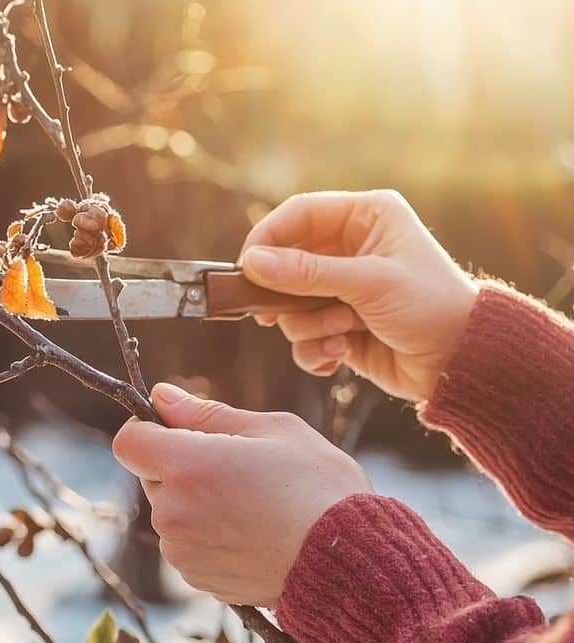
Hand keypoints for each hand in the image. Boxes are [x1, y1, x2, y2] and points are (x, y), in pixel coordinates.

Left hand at [113, 383, 370, 607]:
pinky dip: (209, 537)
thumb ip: (207, 413)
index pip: (128, 441)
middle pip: (152, 477)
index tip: (181, 430)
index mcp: (186, 465)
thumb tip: (161, 396)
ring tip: (253, 506)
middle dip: (182, 467)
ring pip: (172, 513)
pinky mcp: (197, 579)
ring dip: (196, 504)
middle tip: (237, 469)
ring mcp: (182, 551)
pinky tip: (253, 535)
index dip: (150, 430)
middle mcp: (173, 511)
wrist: (350, 564)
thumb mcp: (272, 430)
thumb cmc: (318, 488)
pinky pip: (188, 546)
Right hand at [239, 189, 478, 401]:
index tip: (246, 267)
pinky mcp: (338, 325)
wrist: (462, 362)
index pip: (299, 214)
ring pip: (290, 305)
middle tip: (271, 313)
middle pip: (285, 262)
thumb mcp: (370, 283)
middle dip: (286, 294)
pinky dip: (315, 350)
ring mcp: (342, 289)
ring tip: (342, 334)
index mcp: (366, 217)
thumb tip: (252, 263)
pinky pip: (302, 336)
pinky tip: (339, 356)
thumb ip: (308, 272)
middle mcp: (350, 248)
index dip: (268, 238)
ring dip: (310, 325)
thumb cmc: (432, 308)